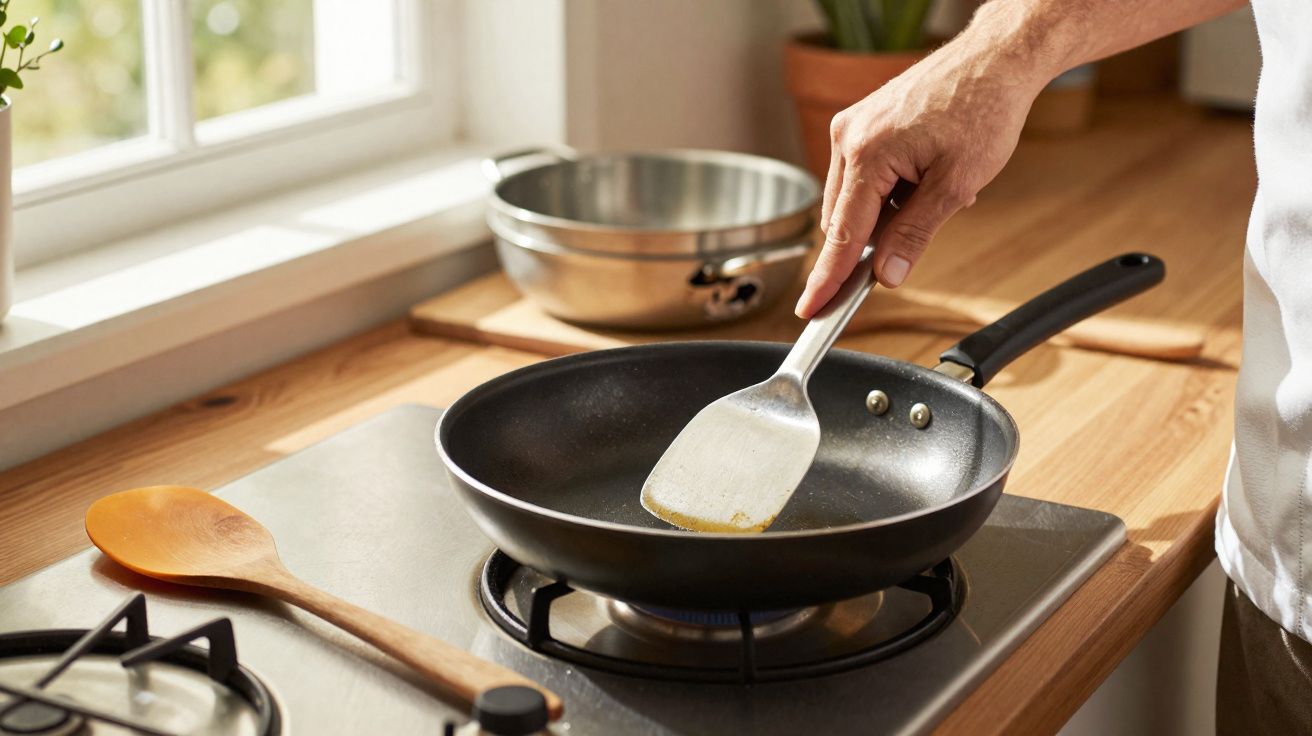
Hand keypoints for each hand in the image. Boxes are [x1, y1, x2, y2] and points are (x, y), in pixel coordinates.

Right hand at [795, 36, 1050, 317]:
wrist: (995, 60)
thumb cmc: (983, 109)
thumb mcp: (956, 184)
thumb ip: (914, 234)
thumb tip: (886, 275)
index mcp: (867, 154)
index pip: (842, 234)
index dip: (828, 279)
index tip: (811, 310)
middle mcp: (849, 138)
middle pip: (845, 220)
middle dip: (879, 235)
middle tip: (928, 219)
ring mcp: (851, 128)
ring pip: (853, 200)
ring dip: (887, 211)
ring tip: (934, 187)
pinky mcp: (861, 124)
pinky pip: (861, 176)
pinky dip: (889, 189)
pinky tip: (923, 174)